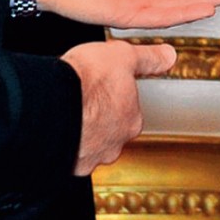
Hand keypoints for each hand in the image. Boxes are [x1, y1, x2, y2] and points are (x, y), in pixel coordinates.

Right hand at [62, 39, 174, 175]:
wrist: (51, 104)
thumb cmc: (85, 82)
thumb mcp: (123, 56)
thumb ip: (148, 59)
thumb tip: (168, 56)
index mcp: (131, 119)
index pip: (130, 111)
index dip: (117, 98)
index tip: (106, 89)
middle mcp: (114, 143)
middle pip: (111, 132)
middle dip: (99, 119)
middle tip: (85, 100)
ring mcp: (91, 156)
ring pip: (89, 146)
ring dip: (82, 133)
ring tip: (69, 113)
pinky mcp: (69, 164)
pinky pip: (69, 155)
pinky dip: (64, 144)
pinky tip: (57, 129)